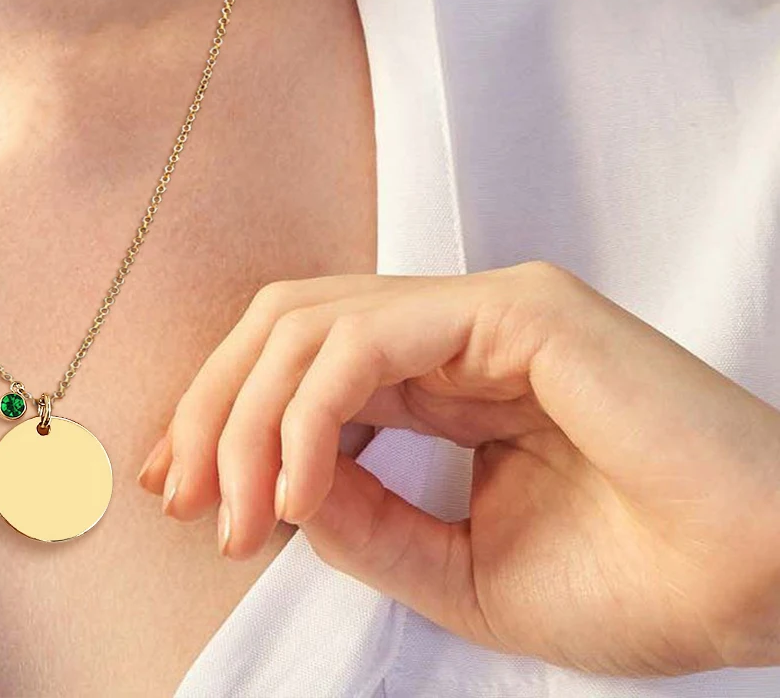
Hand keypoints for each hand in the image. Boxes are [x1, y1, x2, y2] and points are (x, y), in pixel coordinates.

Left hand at [135, 260, 779, 676]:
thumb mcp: (462, 572)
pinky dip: (308, 409)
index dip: (225, 416)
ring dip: (245, 416)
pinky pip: (369, 339)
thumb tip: (269, 484)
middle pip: (287, 322)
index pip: (304, 361)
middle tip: (182, 499)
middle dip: (213, 406)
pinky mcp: (518, 310)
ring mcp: (487, 309)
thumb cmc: (644, 584)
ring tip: (234, 513)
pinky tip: (292, 487)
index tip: (180, 494)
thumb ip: (364, 523)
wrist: (769, 592)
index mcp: (448, 377)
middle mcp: (458, 328)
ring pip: (312, 320)